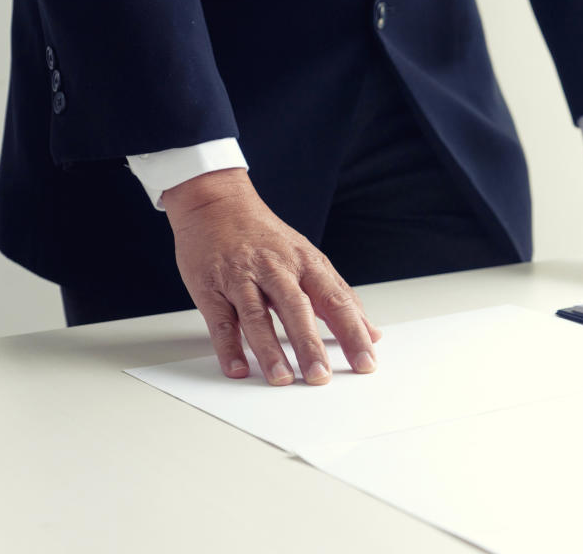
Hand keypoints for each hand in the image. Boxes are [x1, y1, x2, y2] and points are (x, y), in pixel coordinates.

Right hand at [162, 168, 381, 383]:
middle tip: (320, 377)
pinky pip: (220, 320)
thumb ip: (339, 296)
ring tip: (282, 378)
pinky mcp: (211, 287)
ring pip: (258, 316)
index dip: (353, 333)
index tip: (366, 362)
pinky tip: (237, 368)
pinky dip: (228, 346)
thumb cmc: (266, 236)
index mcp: (306, 264)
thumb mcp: (309, 258)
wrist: (216, 202)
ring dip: (270, 350)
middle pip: (297, 309)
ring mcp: (241, 277)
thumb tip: (371, 331)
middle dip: (310, 345)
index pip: (336, 301)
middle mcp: (276, 269)